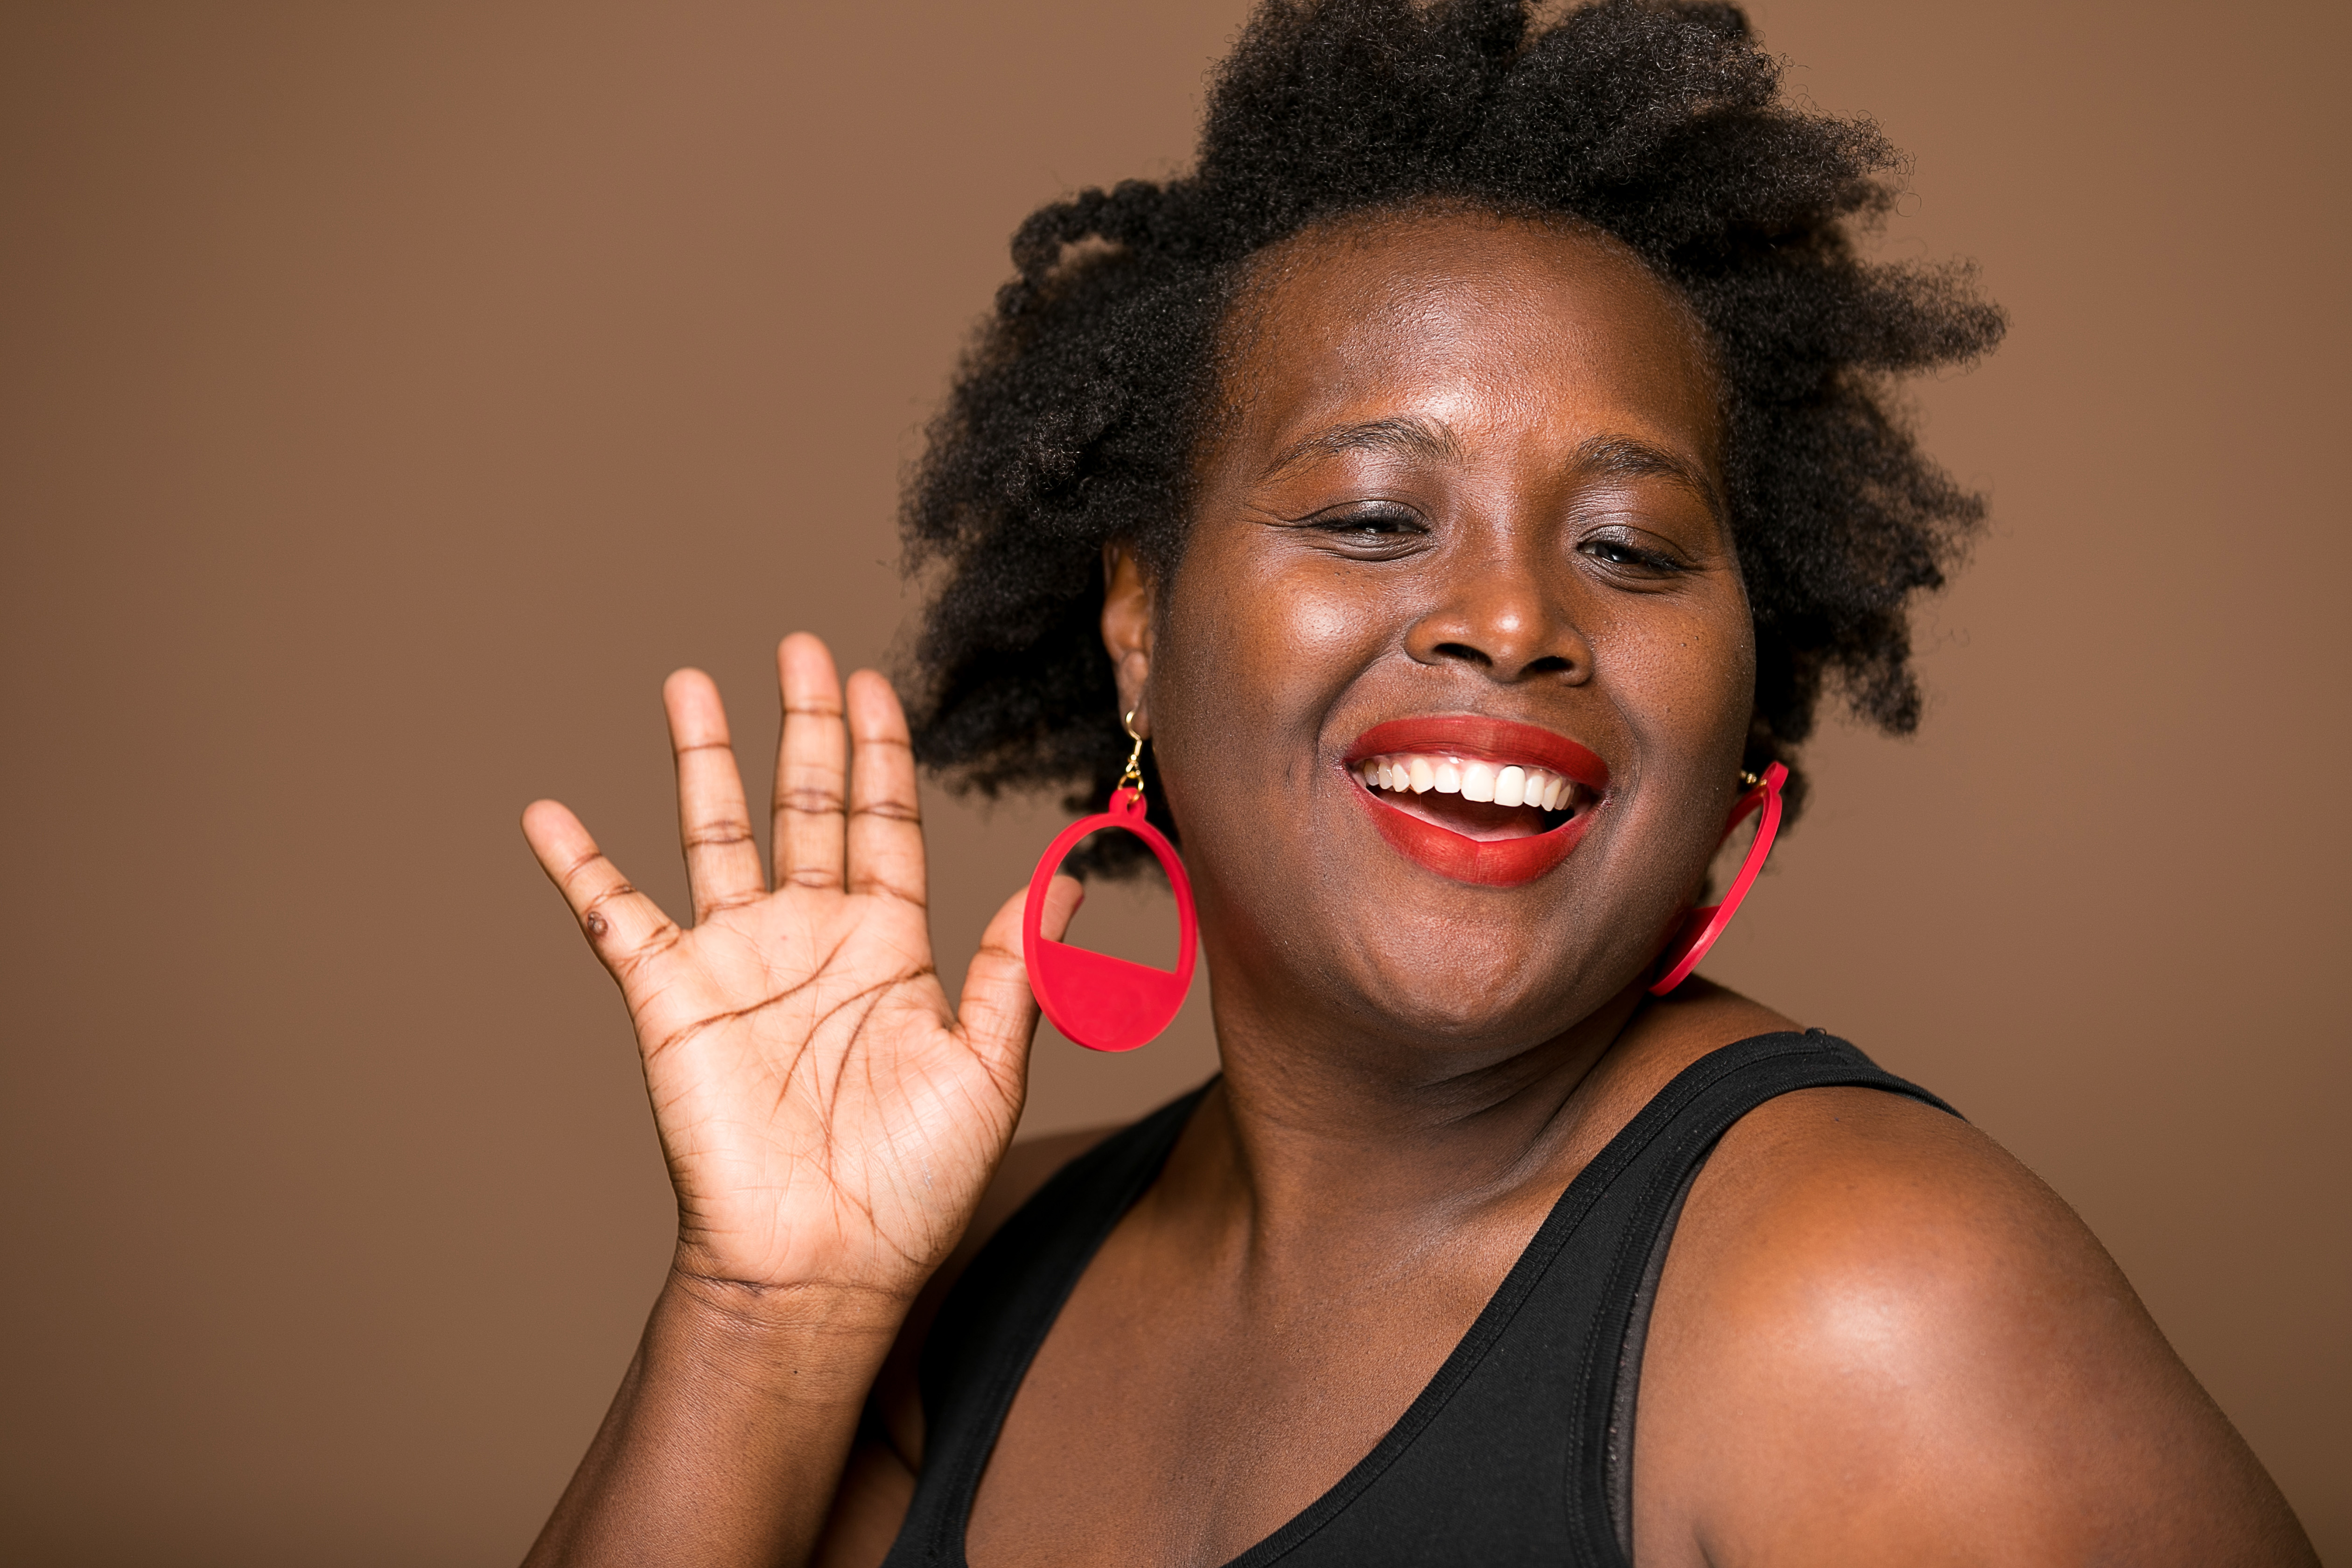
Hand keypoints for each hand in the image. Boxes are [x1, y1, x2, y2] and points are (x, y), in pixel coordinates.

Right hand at [522, 634, 1075, 1305]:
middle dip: (804, 725)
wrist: (825, 1263)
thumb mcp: (988, 1069)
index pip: (883, 822)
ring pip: (715, 832)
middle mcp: (811, 937)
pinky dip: (577, 864)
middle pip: (805, 803)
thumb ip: (1017, 971)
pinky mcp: (670, 997)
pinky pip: (614, 915)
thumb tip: (1063, 884)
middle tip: (802, 647)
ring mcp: (737, 961)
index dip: (878, 753)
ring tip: (690, 684)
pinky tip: (549, 814)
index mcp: (888, 946)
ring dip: (703, 758)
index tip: (872, 681)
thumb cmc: (913, 1184)